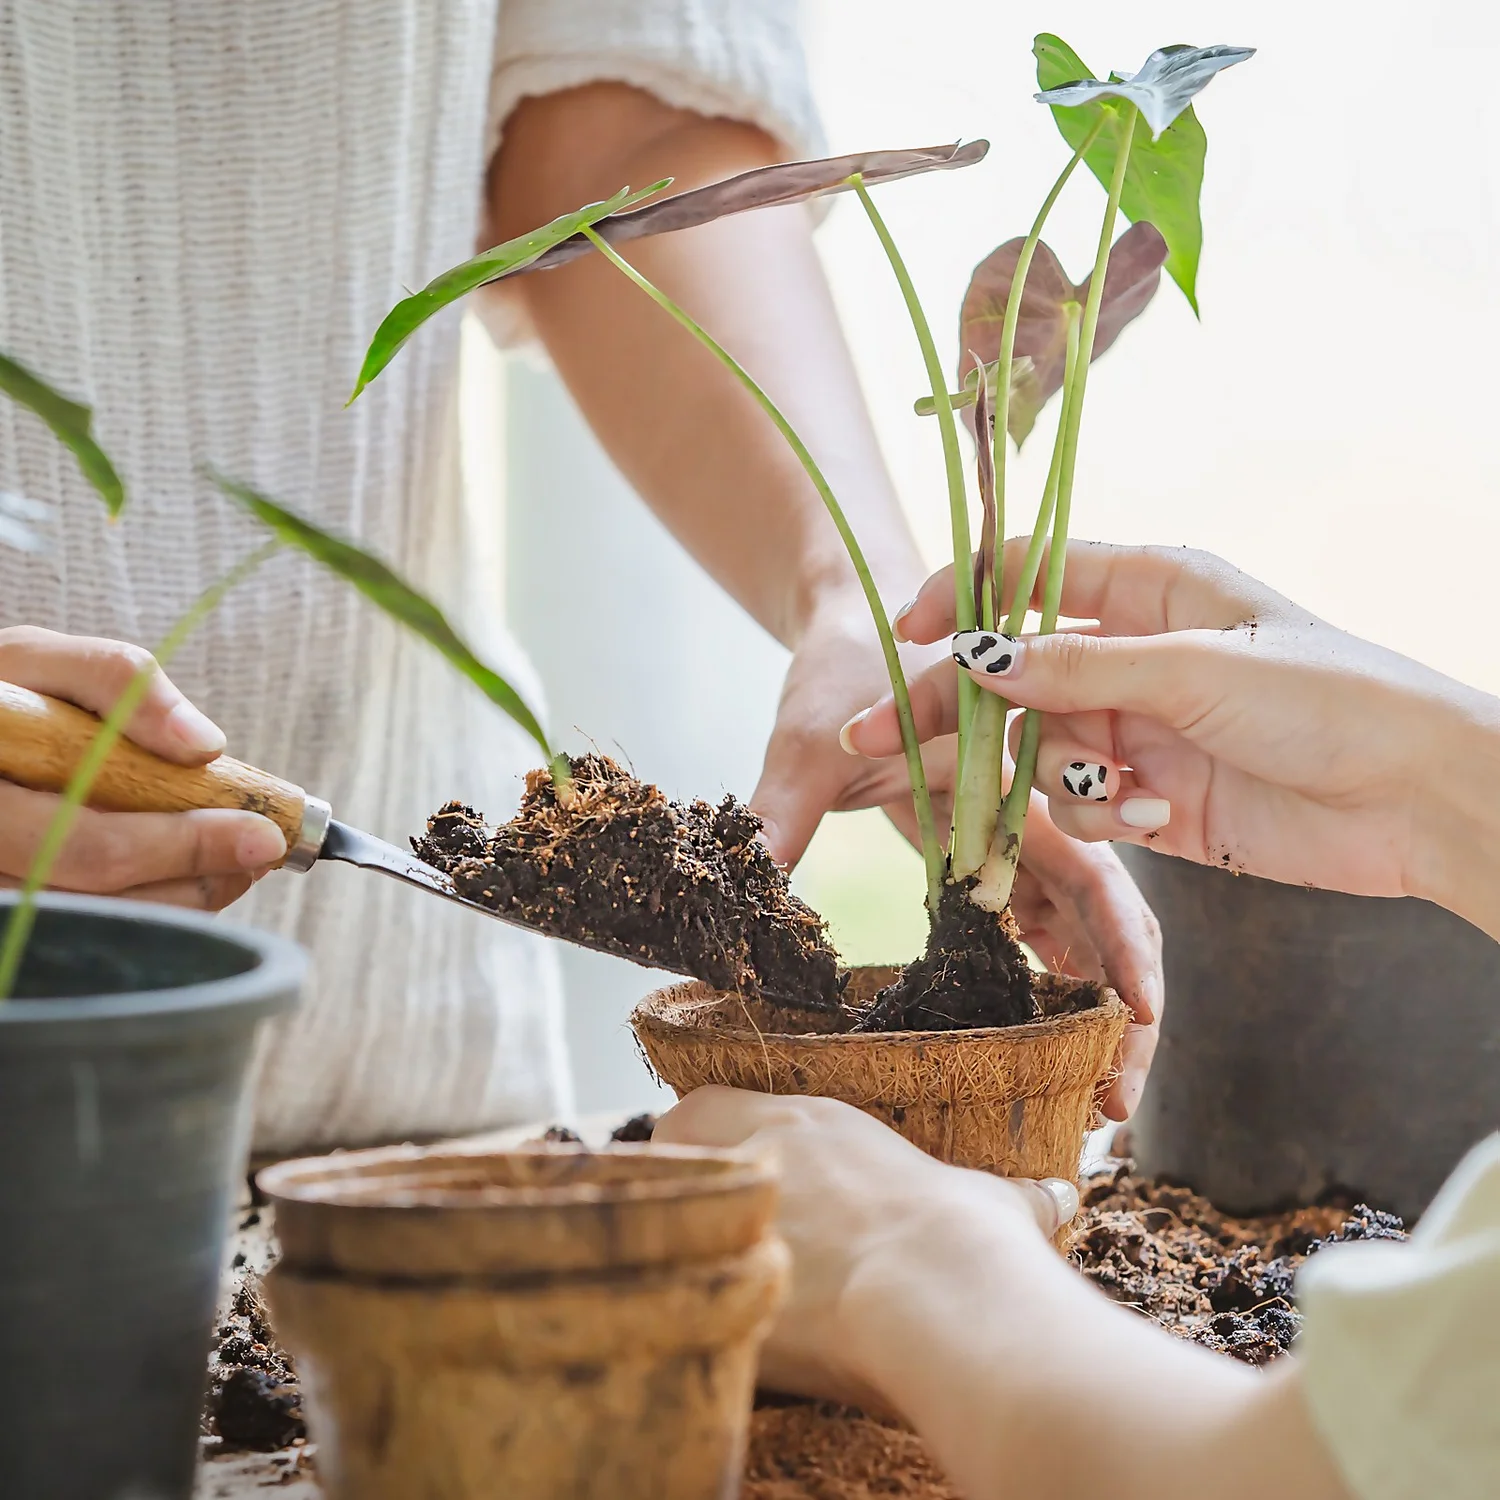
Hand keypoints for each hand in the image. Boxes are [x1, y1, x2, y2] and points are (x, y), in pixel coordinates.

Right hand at [0, 627, 286, 908]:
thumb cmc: (2, 690)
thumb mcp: (42, 661)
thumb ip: (118, 681)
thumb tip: (203, 745)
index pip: (91, 846)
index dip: (185, 847)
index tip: (263, 835)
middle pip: (104, 901)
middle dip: (199, 879)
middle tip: (263, 854)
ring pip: (99, 925)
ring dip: (182, 899)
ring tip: (236, 862)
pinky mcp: (14, 908)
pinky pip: (89, 925)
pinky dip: (151, 903)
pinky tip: (188, 873)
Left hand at [653, 1086, 1073, 1409]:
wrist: (938, 1298)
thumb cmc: (969, 1241)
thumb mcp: (997, 1205)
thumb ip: (1017, 1196)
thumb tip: (1058, 1193)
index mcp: (817, 1124)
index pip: (713, 1104)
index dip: (711, 1136)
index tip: (731, 1171)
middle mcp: (763, 1147)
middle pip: (670, 1140)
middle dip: (679, 1175)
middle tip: (707, 1219)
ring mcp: (734, 1203)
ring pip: (655, 1195)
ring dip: (669, 1222)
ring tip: (698, 1265)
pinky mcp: (715, 1268)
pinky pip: (660, 1268)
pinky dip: (669, 1287)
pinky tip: (701, 1315)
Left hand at [753, 589, 1161, 1118]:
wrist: (855, 618)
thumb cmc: (839, 661)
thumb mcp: (806, 742)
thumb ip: (783, 814)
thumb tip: (745, 895)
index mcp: (1012, 770)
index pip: (1090, 866)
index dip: (1121, 946)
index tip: (1136, 1019)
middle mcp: (1030, 800)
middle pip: (1103, 911)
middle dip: (1121, 1003)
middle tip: (1116, 1097)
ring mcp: (1013, 823)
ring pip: (1076, 920)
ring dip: (1088, 1000)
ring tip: (1093, 1091)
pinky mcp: (986, 840)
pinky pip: (1031, 910)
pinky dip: (1045, 969)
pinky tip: (1045, 1030)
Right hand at [846, 540, 1480, 905]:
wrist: (1414, 799)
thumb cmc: (1327, 698)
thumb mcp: (1192, 668)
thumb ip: (1076, 666)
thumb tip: (973, 658)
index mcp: (1150, 587)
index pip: (1027, 574)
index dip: (960, 597)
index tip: (905, 633)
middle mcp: (1134, 652)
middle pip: (1013, 673)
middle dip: (955, 708)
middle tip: (878, 739)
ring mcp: (1140, 727)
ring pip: (1041, 746)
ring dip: (1064, 775)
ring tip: (1123, 794)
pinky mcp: (1151, 797)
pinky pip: (1080, 803)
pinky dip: (1100, 817)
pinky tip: (1155, 820)